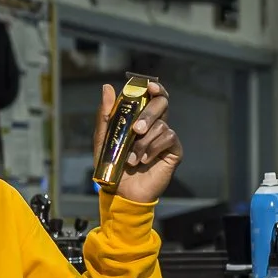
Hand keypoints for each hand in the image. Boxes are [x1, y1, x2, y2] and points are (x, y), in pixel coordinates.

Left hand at [94, 80, 182, 203]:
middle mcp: (155, 124)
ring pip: (162, 125)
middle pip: (161, 104)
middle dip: (148, 114)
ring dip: (144, 142)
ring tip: (131, 159)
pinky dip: (153, 148)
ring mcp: (165, 137)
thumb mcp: (104, 138)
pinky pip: (169, 138)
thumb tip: (107, 87)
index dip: (154, 88)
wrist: (120, 190)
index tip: (150, 86)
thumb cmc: (111, 164)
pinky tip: (144, 160)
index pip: (152, 96)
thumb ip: (105, 114)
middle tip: (136, 129)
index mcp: (140, 118)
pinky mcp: (174, 151)